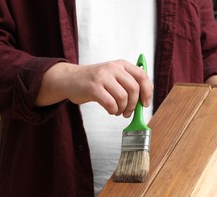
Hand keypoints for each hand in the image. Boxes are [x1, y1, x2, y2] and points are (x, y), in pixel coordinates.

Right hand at [37, 60, 152, 117]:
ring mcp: (102, 76)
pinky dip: (113, 110)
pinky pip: (110, 103)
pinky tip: (110, 110)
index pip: (142, 76)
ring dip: (122, 109)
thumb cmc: (94, 80)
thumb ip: (128, 84)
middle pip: (134, 88)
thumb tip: (143, 100)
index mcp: (121, 64)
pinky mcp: (93, 87)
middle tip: (129, 112)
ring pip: (123, 97)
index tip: (145, 104)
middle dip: (134, 105)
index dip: (147, 92)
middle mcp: (113, 68)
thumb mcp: (113, 75)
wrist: (69, 78)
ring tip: (117, 111)